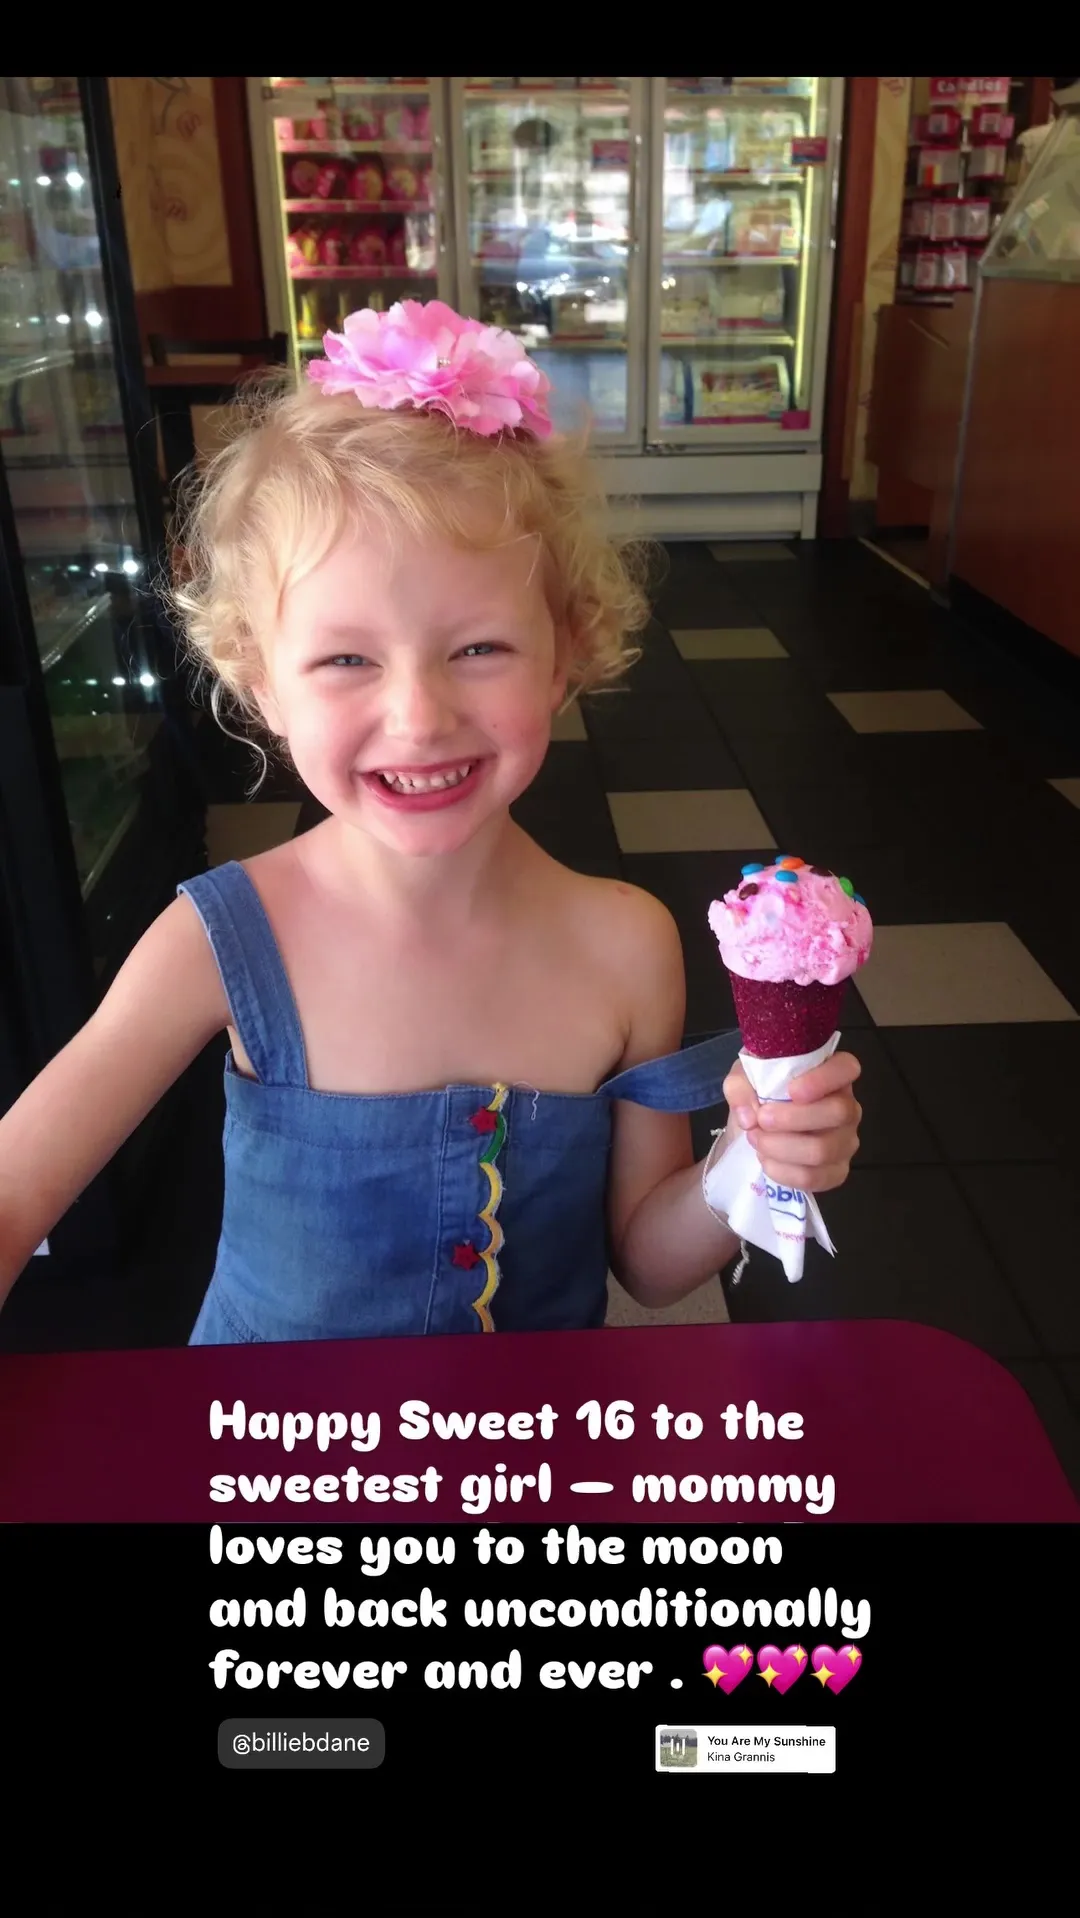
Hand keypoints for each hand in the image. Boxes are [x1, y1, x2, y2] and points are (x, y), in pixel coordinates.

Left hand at [722, 1052, 862, 1194]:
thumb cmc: (758, 1096)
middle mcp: (847, 1107)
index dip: (824, 1079)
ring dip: (781, 1147)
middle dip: (791, 1119)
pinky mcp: (836, 1171)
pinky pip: (815, 1178)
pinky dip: (784, 1172)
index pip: (847, 1068)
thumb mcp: (742, 1080)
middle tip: (760, 1120)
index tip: (792, 1091)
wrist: (756, 1131)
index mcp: (831, 1075)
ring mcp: (845, 1141)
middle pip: (838, 1113)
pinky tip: (766, 1160)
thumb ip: (739, 1087)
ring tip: (757, 1139)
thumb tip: (749, 1116)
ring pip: (823, 1150)